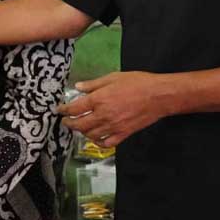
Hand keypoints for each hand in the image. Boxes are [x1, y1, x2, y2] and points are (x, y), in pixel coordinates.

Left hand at [57, 72, 171, 148]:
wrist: (159, 96)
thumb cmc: (138, 82)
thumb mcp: (113, 77)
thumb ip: (94, 84)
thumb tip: (78, 87)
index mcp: (100, 99)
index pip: (75, 108)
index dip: (64, 110)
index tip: (59, 110)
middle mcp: (103, 115)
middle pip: (80, 125)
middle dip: (69, 124)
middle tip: (66, 121)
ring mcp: (113, 127)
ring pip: (91, 135)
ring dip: (83, 133)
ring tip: (81, 128)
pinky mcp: (123, 134)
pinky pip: (106, 143)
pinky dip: (98, 142)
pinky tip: (97, 138)